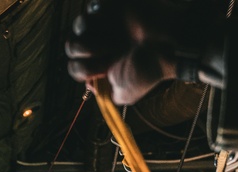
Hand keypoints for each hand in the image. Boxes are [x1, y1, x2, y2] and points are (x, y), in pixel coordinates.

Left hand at [64, 0, 221, 105]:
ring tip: (113, 39)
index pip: (75, 66)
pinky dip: (100, 13)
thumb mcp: (126, 94)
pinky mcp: (112, 6)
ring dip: (92, 34)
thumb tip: (92, 87)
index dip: (83, 69)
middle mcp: (100, 43)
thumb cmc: (148, 68)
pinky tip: (114, 20)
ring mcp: (105, 23)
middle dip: (85, 52)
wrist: (166, 43)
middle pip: (71, 46)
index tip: (103, 70)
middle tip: (109, 53)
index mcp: (101, 64)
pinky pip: (93, 6)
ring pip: (78, 24)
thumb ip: (107, 96)